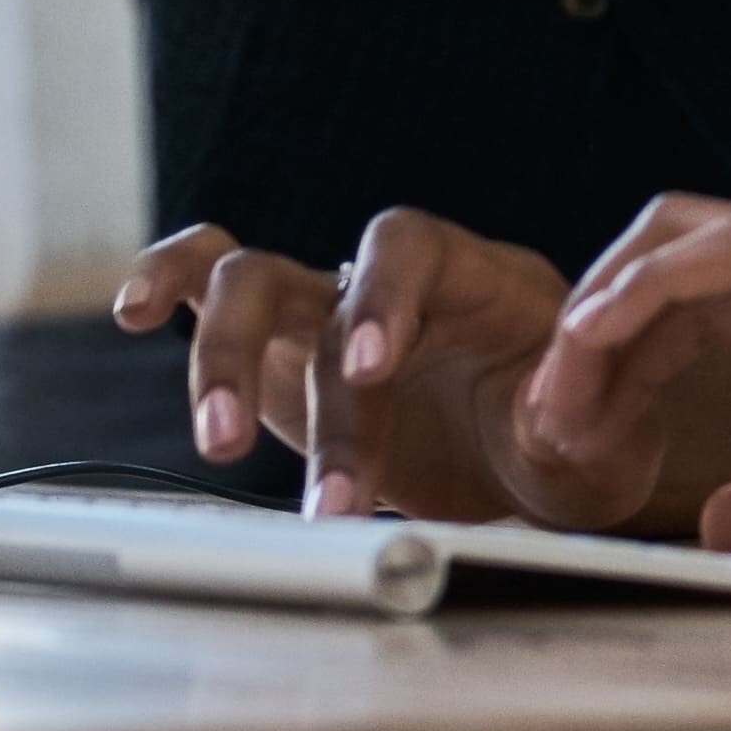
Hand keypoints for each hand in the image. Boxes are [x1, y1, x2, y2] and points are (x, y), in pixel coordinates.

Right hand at [117, 213, 587, 521]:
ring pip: (247, 280)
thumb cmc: (571, 438)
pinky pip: (208, 289)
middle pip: (321, 281)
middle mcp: (393, 284)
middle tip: (308, 481)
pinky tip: (133, 312)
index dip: (384, 297)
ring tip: (218, 445)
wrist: (539, 457)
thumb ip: (578, 425)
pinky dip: (166, 284)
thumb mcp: (597, 443)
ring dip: (218, 358)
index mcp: (480, 280)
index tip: (369, 366)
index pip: (416, 249)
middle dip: (303, 379)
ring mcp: (327, 308)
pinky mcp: (278, 351)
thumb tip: (552, 417)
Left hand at [538, 195, 730, 577]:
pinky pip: (710, 259)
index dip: (631, 356)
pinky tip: (595, 360)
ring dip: (598, 319)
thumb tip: (720, 518)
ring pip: (676, 239)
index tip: (590, 442)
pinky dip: (636, 299)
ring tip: (559, 408)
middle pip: (673, 248)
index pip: (711, 290)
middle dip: (595, 334)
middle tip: (555, 426)